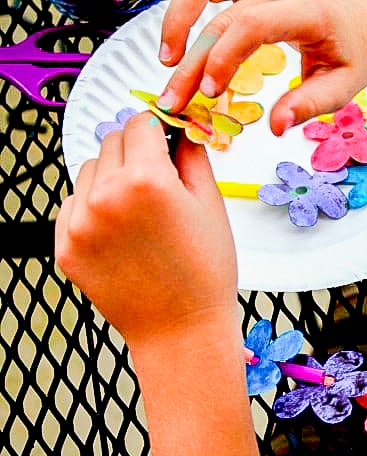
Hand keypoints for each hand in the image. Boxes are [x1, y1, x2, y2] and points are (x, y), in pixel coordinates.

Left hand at [55, 112, 236, 345]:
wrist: (181, 329)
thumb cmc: (203, 274)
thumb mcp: (211, 205)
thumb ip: (192, 156)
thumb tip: (182, 130)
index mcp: (146, 181)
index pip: (140, 124)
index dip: (158, 127)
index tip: (165, 135)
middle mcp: (105, 197)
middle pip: (112, 142)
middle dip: (136, 151)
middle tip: (158, 179)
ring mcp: (79, 224)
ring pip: (88, 171)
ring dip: (110, 177)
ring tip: (139, 210)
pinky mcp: (65, 247)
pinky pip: (73, 205)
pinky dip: (93, 207)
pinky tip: (121, 230)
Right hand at [158, 0, 366, 134]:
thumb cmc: (357, 48)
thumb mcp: (345, 83)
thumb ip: (311, 104)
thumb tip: (276, 127)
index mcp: (305, 10)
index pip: (253, 24)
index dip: (224, 56)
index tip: (210, 91)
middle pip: (222, 19)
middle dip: (192, 61)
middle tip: (175, 100)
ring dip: (179, 26)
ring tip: (167, 65)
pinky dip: (188, 16)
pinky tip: (179, 47)